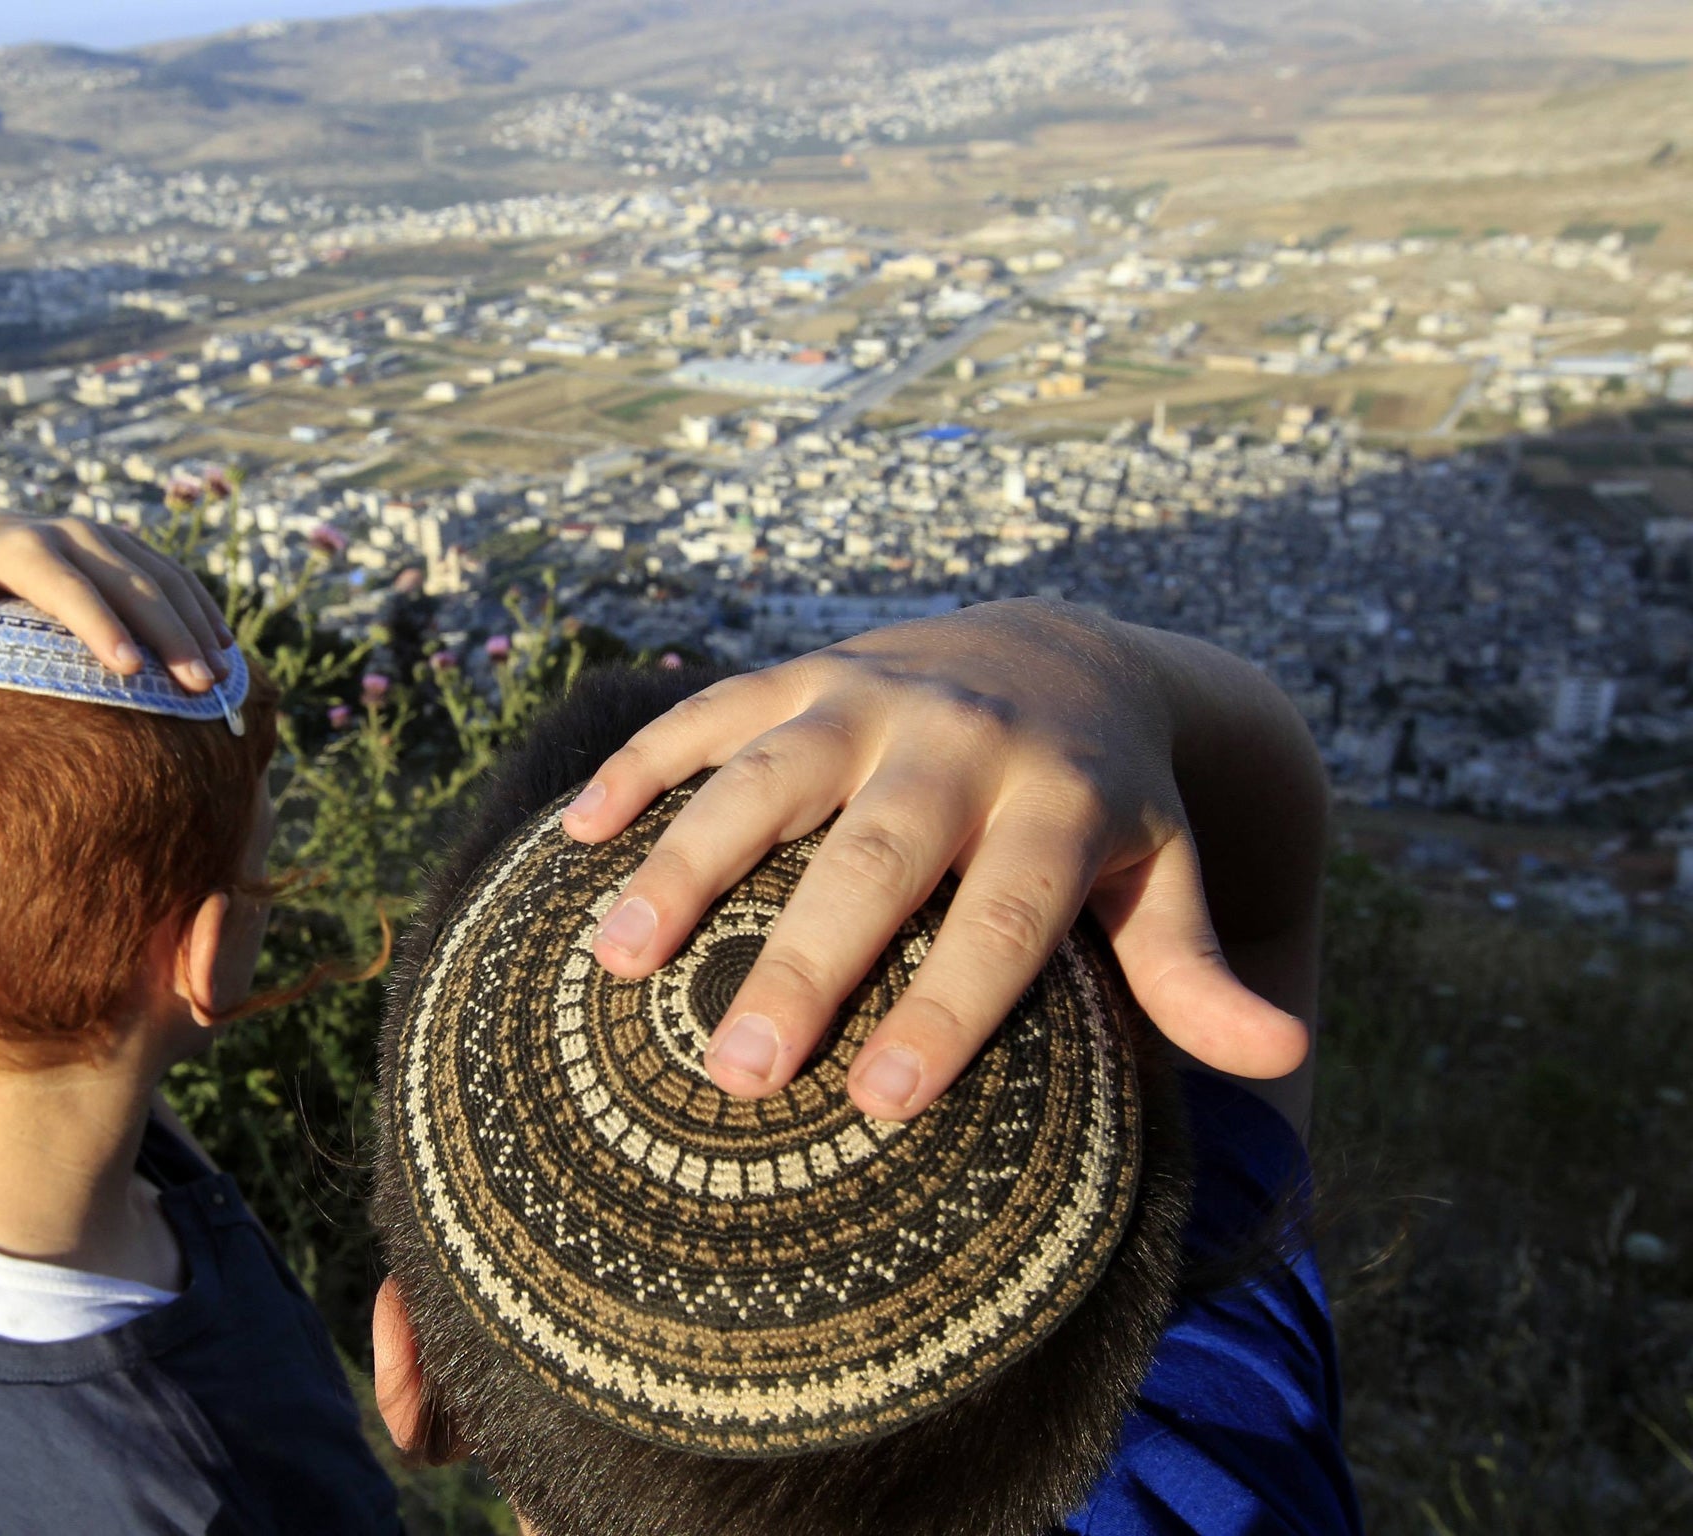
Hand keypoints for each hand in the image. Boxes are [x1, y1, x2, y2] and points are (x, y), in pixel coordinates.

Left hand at [0, 513, 231, 694]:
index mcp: (27, 546)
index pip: (68, 586)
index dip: (99, 625)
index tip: (128, 669)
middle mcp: (74, 533)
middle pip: (131, 584)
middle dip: (168, 635)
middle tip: (197, 686)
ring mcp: (110, 537)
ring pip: (164, 578)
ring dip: (196, 628)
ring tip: (219, 678)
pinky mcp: (134, 547)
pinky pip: (178, 576)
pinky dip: (203, 611)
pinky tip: (224, 650)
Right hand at [561, 600, 1314, 1120]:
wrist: (1061, 648)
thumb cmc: (1105, 803)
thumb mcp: (1161, 875)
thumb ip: (1192, 967)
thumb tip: (1279, 1060)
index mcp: (1058, 803)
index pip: (1002, 917)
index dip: (947, 1008)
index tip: (880, 1104)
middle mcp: (960, 742)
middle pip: (875, 856)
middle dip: (806, 961)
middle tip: (740, 1071)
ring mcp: (870, 696)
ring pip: (767, 776)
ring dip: (687, 863)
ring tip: (618, 959)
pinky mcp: (802, 673)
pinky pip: (708, 712)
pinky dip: (640, 767)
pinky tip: (576, 838)